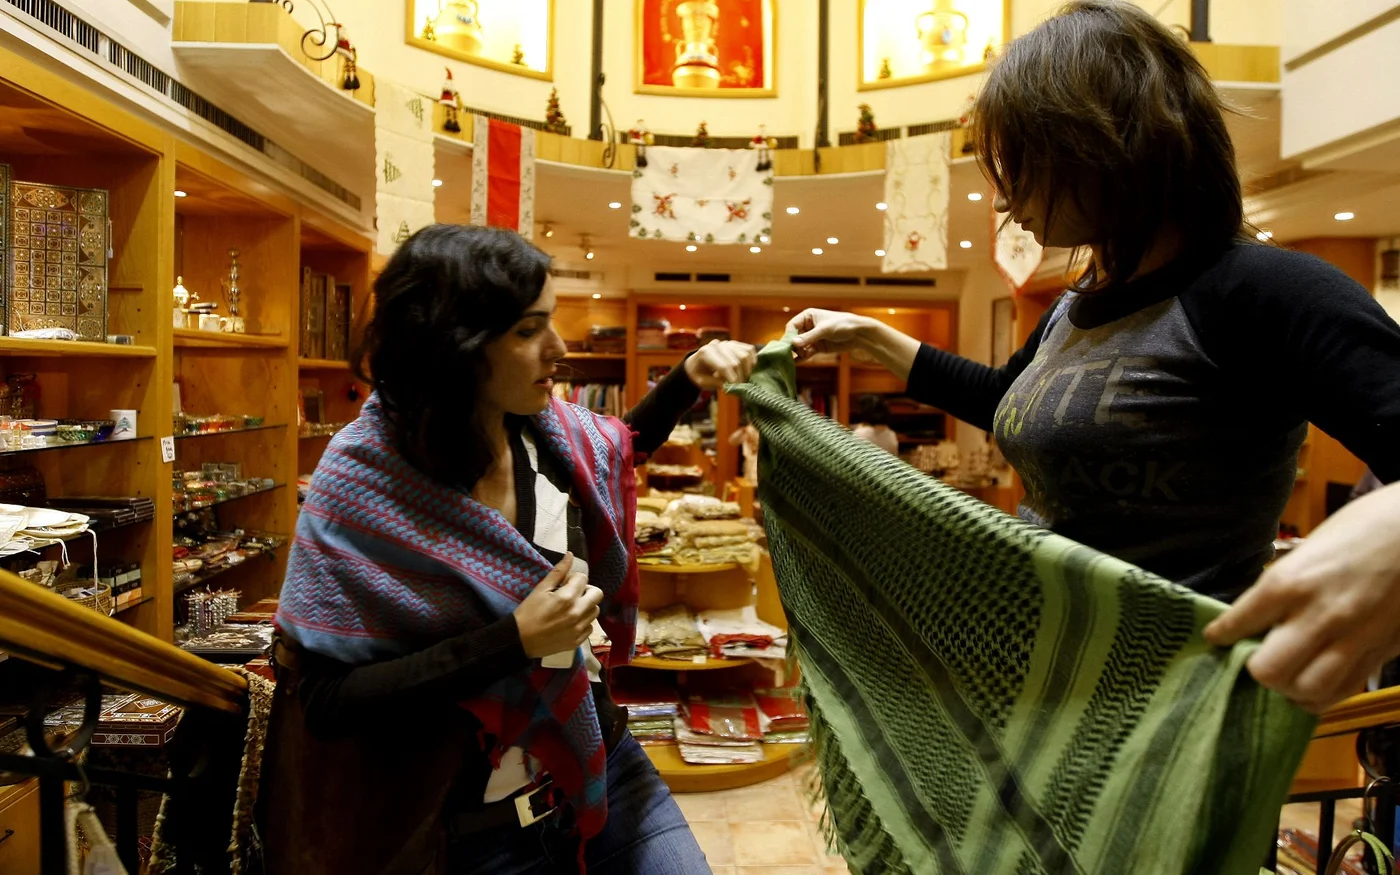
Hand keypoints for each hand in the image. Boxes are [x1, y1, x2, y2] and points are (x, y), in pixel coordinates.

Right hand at [513, 553, 604, 658]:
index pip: (583, 578)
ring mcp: (579, 628)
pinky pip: (590, 627)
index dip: (574, 579)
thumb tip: (570, 554)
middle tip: (573, 595)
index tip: (564, 585)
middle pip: (597, 594)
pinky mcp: (578, 641)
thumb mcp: (541, 589)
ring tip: (571, 609)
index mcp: (567, 597)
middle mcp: (577, 612)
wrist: (520, 640)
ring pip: (595, 610)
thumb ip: (558, 572)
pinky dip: (583, 622)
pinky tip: (570, 622)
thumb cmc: (528, 612)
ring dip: (586, 606)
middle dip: (587, 590)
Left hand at [684, 340, 755, 389]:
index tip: (735, 388)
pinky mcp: (736, 344)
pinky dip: (752, 361)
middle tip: (740, 387)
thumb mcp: (702, 382)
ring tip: (743, 379)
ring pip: (744, 355)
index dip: (732, 379)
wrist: (698, 363)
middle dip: (740, 377)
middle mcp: (718, 345)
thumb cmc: (700, 373)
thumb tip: (731, 385)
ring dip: (747, 370)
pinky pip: (749, 350)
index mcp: (706, 353)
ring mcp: (728, 343)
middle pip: (736, 362)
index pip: (723, 366)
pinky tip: (748, 370)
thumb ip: (715, 383)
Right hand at [786, 309, 877, 359]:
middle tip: (794, 353)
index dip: (789, 335)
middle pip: (794, 337)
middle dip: (793, 346)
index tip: (789, 345)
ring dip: (798, 352)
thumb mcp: (825, 330)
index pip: (792, 326)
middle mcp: (808, 326)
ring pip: (799, 346)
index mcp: (808, 316)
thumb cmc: (842, 324)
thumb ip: (809, 337)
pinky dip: (802, 358)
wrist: (859, 334)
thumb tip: (793, 343)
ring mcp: (812, 338)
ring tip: (800, 357)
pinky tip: (796, 363)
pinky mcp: (818, 347)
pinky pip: (806, 353)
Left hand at [1204, 481, 1399, 712]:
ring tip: (1287, 676)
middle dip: (1256, 668)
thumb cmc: (1362, 528)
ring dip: (1290, 687)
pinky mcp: (1381, 652)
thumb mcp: (1309, 549)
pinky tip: (1312, 686)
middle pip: (1268, 670)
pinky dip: (1321, 696)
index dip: (1221, 634)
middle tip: (1257, 658)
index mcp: (1290, 582)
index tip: (1216, 638)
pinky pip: (1342, 691)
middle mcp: (1318, 616)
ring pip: (1306, 690)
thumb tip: (1260, 616)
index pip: (1239, 624)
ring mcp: (1353, 639)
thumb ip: (1284, 586)